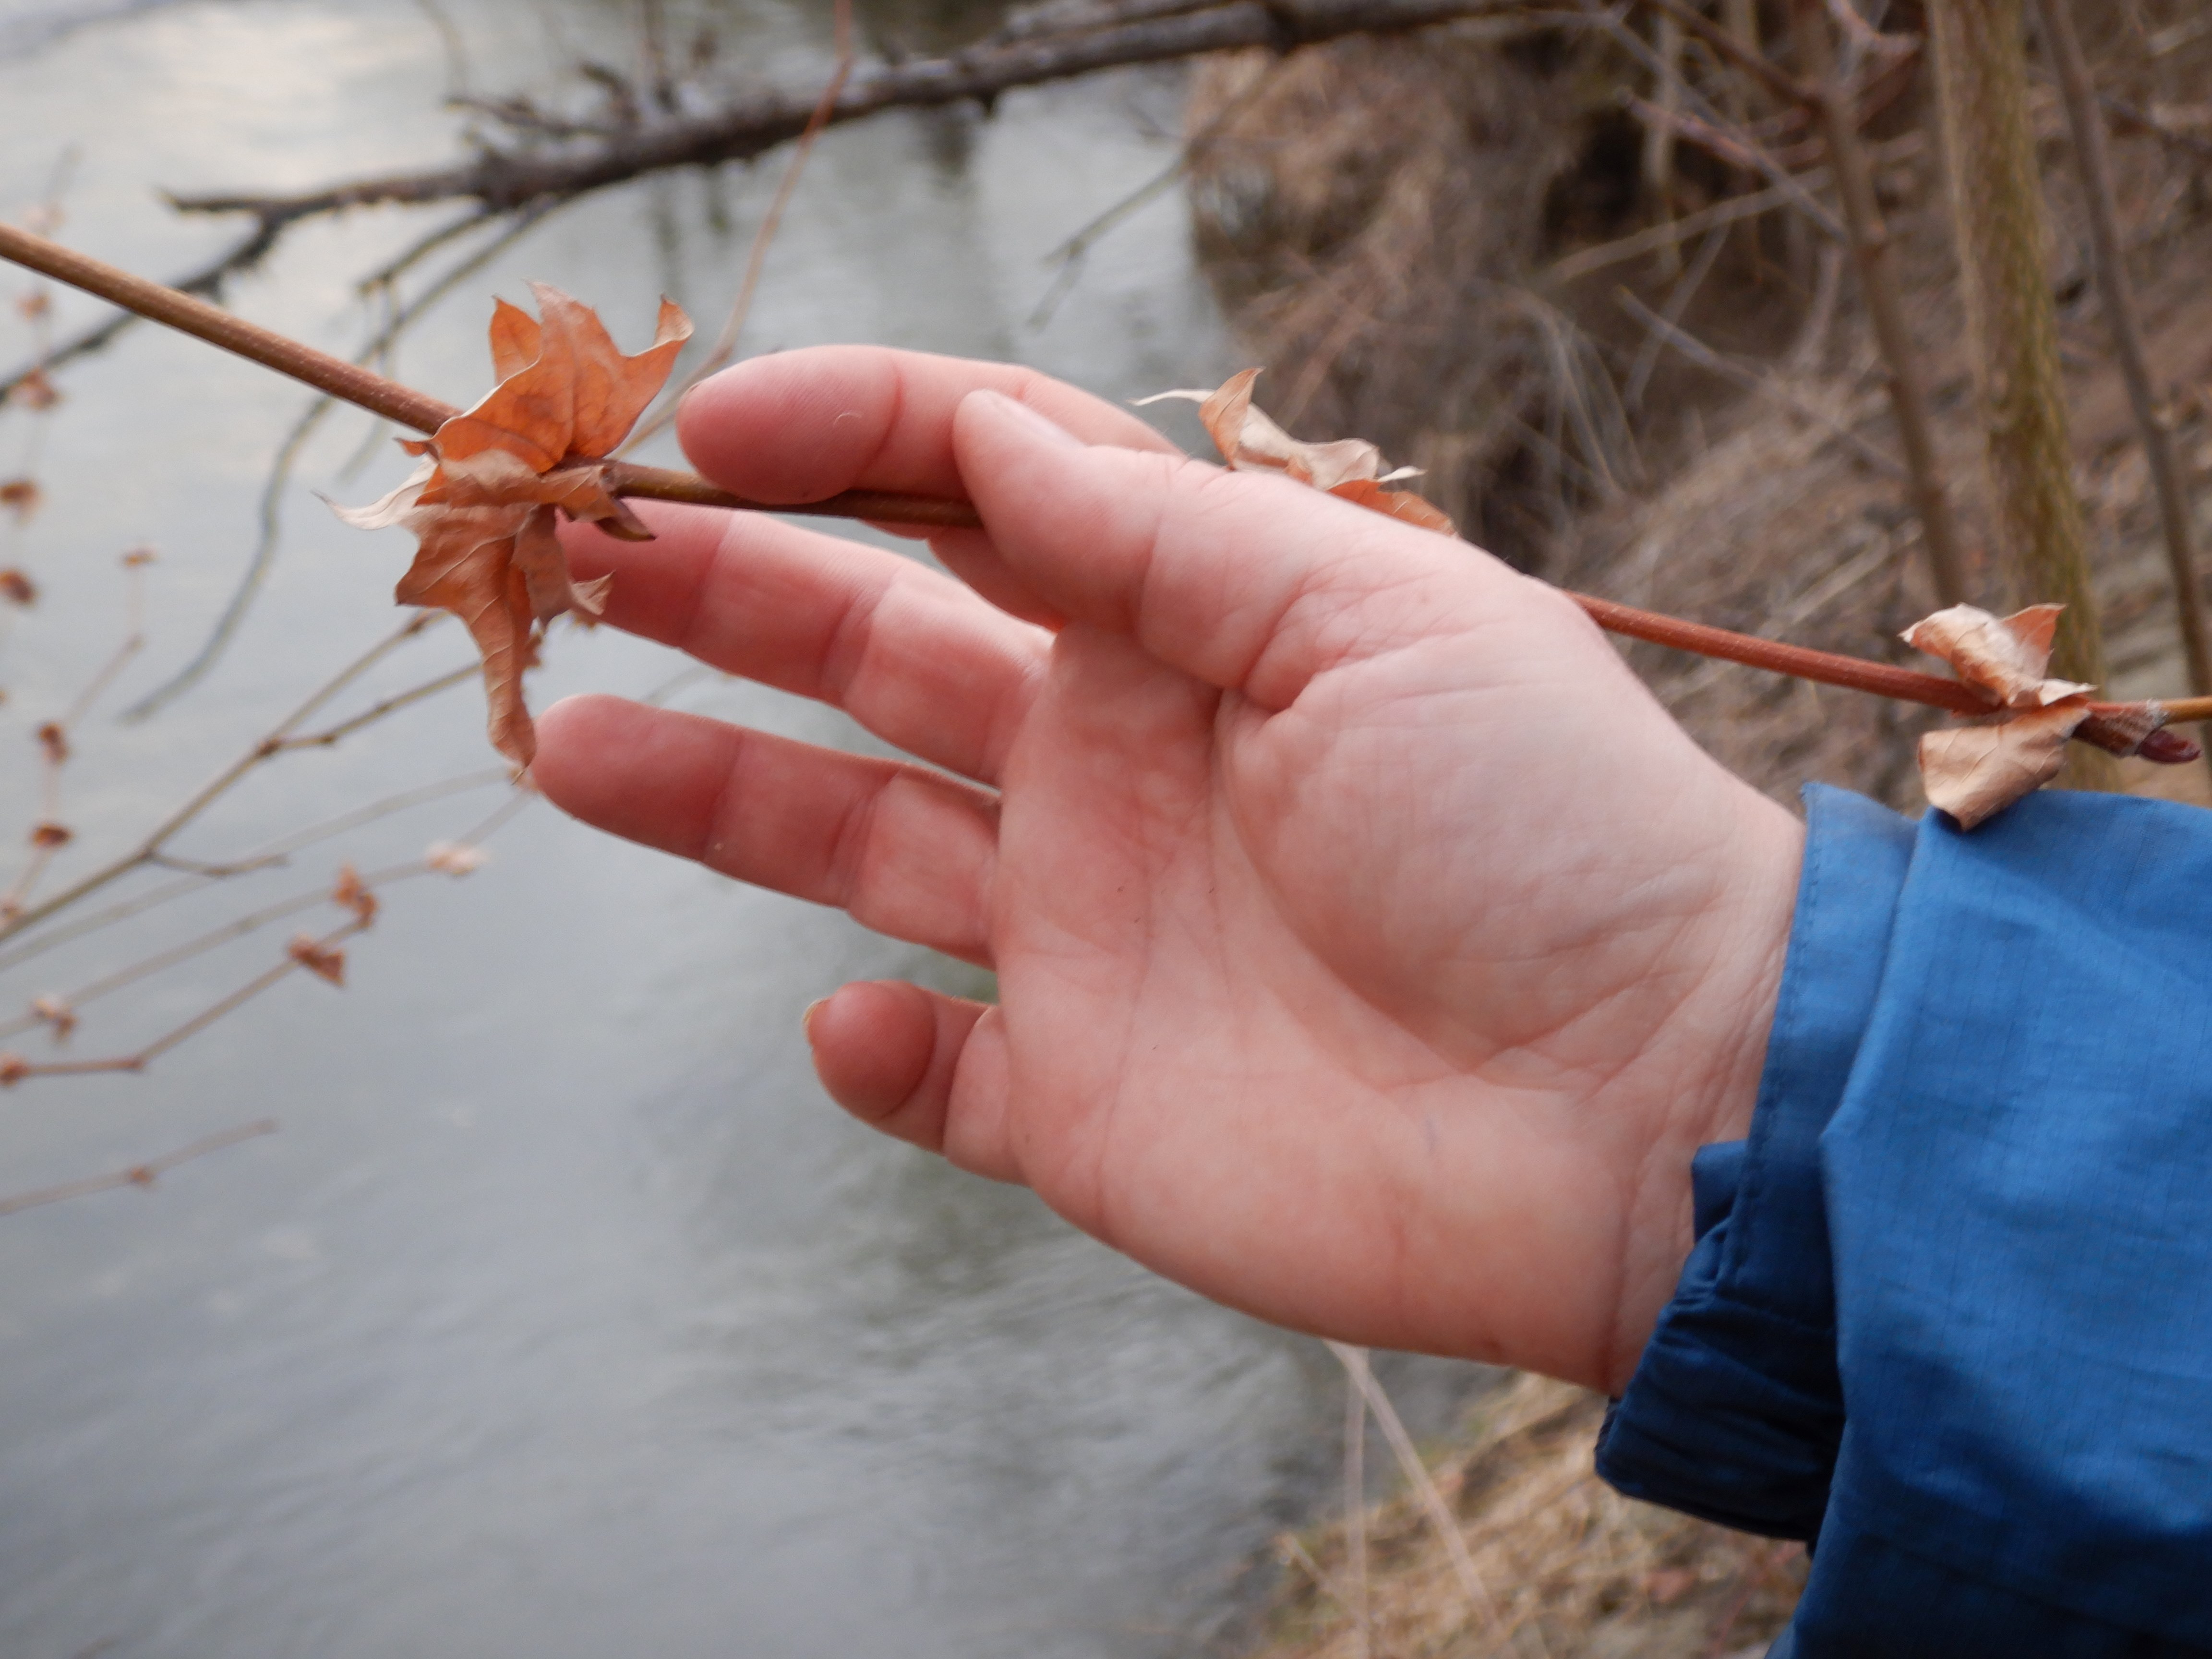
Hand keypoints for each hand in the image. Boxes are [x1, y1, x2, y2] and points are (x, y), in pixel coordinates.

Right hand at [533, 348, 1801, 1390]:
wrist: (1645, 1105)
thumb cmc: (1544, 830)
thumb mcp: (1366, 616)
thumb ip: (1156, 536)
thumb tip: (980, 428)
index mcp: (1190, 630)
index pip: (984, 494)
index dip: (843, 440)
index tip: (703, 432)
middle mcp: (1120, 768)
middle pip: (881, 653)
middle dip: (730, 594)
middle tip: (578, 554)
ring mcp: (1094, 940)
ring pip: (859, 848)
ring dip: (714, 795)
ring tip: (569, 738)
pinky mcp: (1088, 1106)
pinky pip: (940, 1080)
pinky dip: (878, 1059)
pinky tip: (852, 1022)